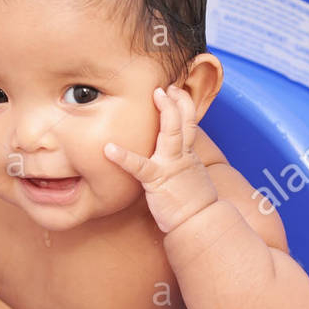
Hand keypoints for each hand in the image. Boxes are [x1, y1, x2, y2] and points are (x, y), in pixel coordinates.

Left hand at [104, 84, 218, 232]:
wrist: (200, 221)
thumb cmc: (191, 203)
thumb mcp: (189, 177)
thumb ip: (180, 164)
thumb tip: (172, 159)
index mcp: (187, 155)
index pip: (189, 123)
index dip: (184, 105)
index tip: (176, 90)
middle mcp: (181, 155)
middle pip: (183, 121)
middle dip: (176, 100)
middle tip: (166, 87)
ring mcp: (170, 165)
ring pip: (172, 132)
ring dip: (166, 112)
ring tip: (156, 94)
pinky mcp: (157, 180)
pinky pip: (139, 166)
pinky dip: (124, 157)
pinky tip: (109, 149)